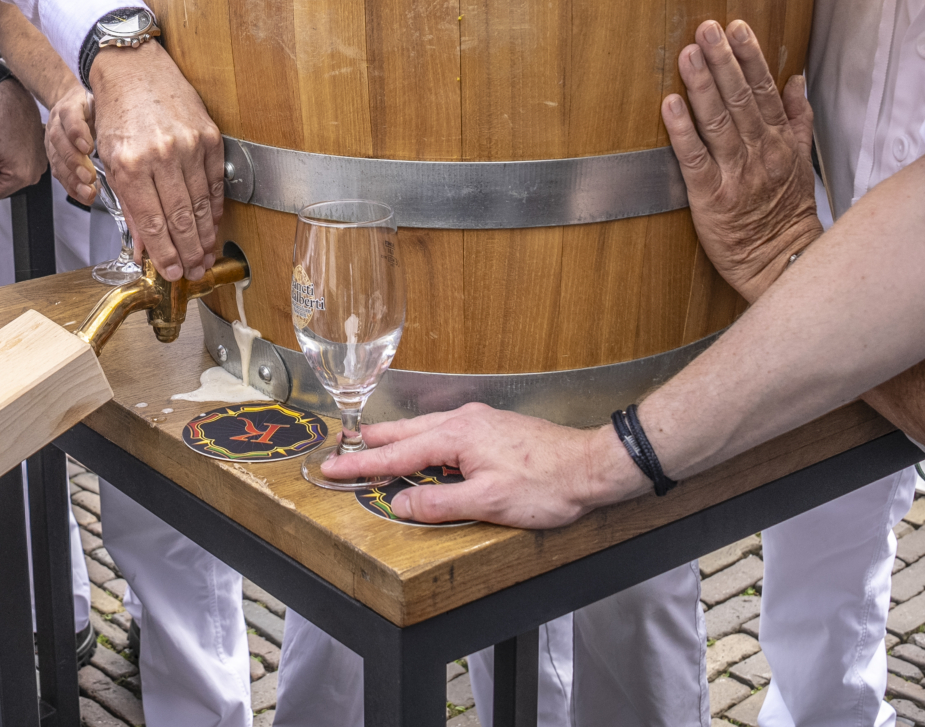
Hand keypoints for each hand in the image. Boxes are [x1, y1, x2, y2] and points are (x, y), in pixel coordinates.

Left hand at [0, 80, 48, 205]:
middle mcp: (34, 176)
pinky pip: (16, 169)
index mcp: (23, 177)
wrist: (15, 102)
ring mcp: (38, 167)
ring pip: (7, 179)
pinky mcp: (37, 159)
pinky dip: (6, 162)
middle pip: (0, 189)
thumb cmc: (2, 122)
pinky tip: (3, 149)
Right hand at [44, 85, 96, 205]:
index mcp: (69, 106)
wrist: (68, 104)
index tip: (88, 148)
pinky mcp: (53, 156)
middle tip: (89, 177)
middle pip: (60, 142)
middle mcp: (57, 123)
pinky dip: (71, 186)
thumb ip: (107, 114)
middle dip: (75, 162)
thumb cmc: (89, 106)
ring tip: (88, 191)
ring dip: (72, 178)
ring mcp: (52, 140)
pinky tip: (83, 195)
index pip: (70, 116)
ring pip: (57, 160)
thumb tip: (127, 130)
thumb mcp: (100, 103)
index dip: (77, 133)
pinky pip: (58, 172)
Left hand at [83, 42, 224, 281]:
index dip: (164, 253)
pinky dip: (214, 207)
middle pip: (179, 218)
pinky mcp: (209, 135)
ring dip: (204, 235)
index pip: (151, 222)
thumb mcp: (111, 161)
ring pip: (200, 203)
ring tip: (204, 255)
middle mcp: (160, 155)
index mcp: (130, 164)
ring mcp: (188, 144)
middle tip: (193, 271)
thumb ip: (128, 206)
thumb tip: (143, 247)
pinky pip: (214, 181)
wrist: (135, 70)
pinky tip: (212, 224)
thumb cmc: (118, 114)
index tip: (172, 272)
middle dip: (187, 252)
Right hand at [329, 403, 642, 528]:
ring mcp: (480, 421)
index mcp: (456, 436)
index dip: (362, 466)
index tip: (333, 469)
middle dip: (371, 443)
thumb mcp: (487, 503)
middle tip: (341, 450)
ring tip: (372, 444)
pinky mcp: (493, 428)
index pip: (397, 454)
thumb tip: (399, 503)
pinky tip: (424, 447)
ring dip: (395, 439)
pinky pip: (444, 431)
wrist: (591, 466)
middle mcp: (464, 421)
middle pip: (405, 433)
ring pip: (425, 429)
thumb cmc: (546, 484)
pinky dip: (422, 439)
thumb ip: (438, 503)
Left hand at [661, 19, 820, 301]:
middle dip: (723, 61)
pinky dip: (682, 132)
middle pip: (741, 99)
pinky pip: (695, 160)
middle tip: (706, 28)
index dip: (750, 58)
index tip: (736, 28)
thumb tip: (796, 78)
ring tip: (688, 54)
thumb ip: (797, 117)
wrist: (782, 264)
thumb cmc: (786, 211)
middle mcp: (759, 153)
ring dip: (702, 86)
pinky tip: (670, 105)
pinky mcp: (711, 198)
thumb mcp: (801, 160)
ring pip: (718, 123)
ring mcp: (735, 174)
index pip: (765, 91)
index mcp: (778, 141)